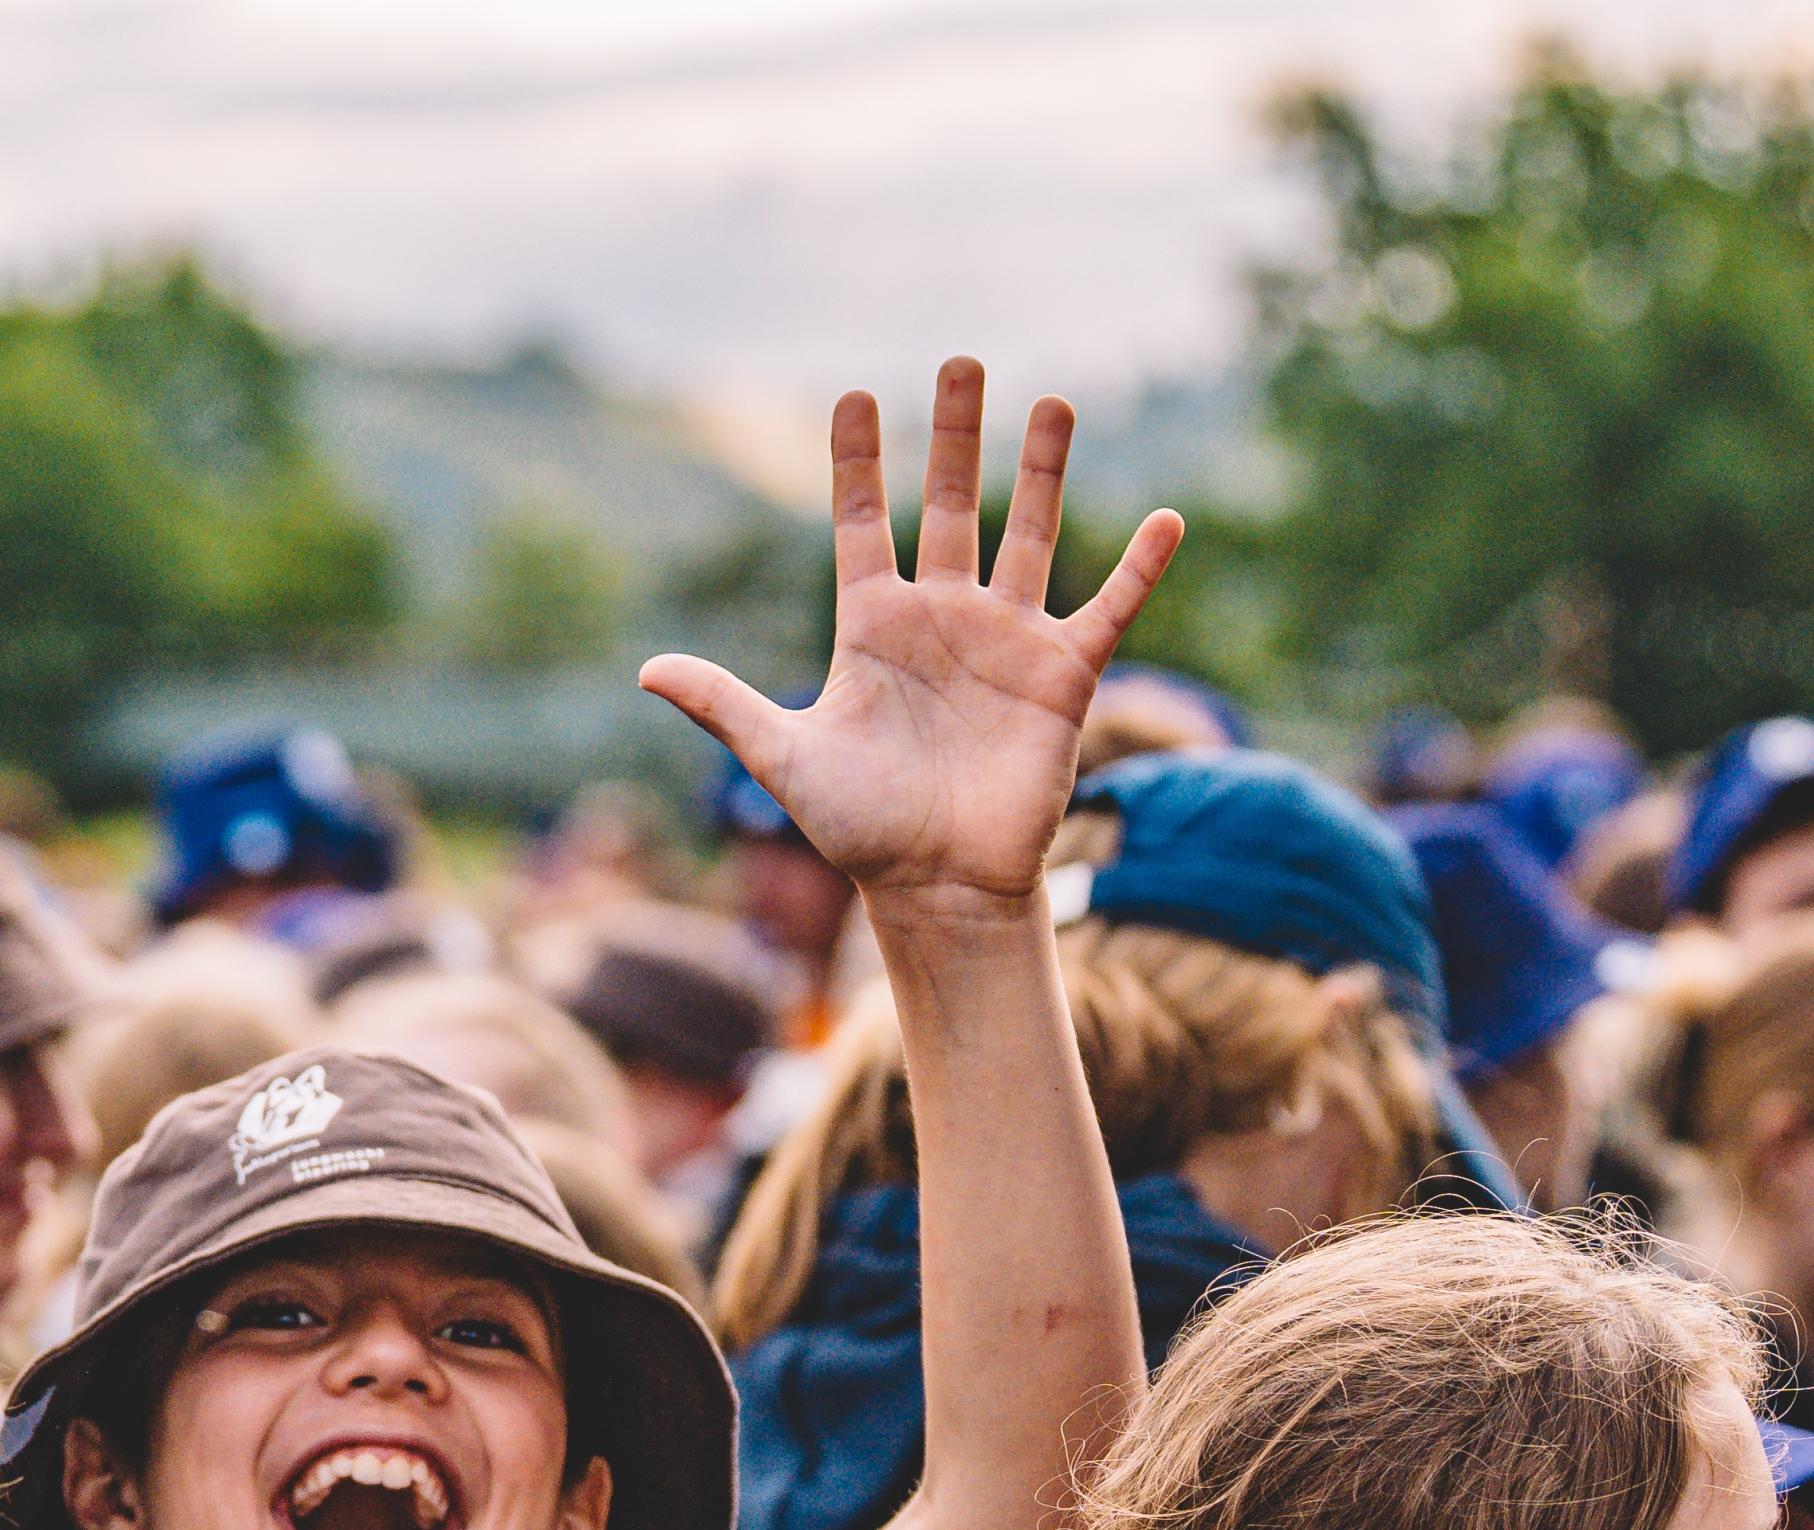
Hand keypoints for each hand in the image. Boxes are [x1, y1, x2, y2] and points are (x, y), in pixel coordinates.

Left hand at [642, 359, 1181, 914]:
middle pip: (950, 505)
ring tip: (1054, 401)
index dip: (858, 463)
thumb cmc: (859, 828)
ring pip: (1029, 534)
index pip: (865, 523)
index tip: (854, 395)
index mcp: (873, 627)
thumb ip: (724, 704)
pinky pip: (1109, 608)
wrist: (936, 886)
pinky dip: (1140, 567)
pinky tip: (1168, 519)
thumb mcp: (782, 759)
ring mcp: (1007, 641)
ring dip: (1043, 470)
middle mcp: (942, 619)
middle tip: (962, 359)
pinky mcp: (1062, 676)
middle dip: (955, 435)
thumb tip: (645, 670)